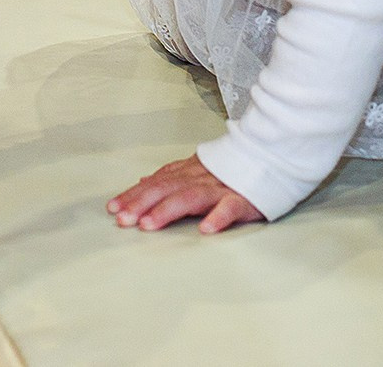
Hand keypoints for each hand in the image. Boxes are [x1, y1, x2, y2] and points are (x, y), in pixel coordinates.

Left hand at [107, 155, 263, 233]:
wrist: (270, 154)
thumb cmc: (231, 168)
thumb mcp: (196, 169)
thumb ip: (170, 177)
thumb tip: (142, 182)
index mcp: (188, 172)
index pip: (156, 183)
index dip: (133, 195)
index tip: (112, 208)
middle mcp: (201, 178)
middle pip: (167, 189)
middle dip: (142, 204)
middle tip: (123, 220)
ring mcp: (222, 188)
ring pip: (191, 197)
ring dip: (168, 210)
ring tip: (149, 225)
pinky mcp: (244, 199)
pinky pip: (230, 207)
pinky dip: (218, 217)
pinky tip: (206, 229)